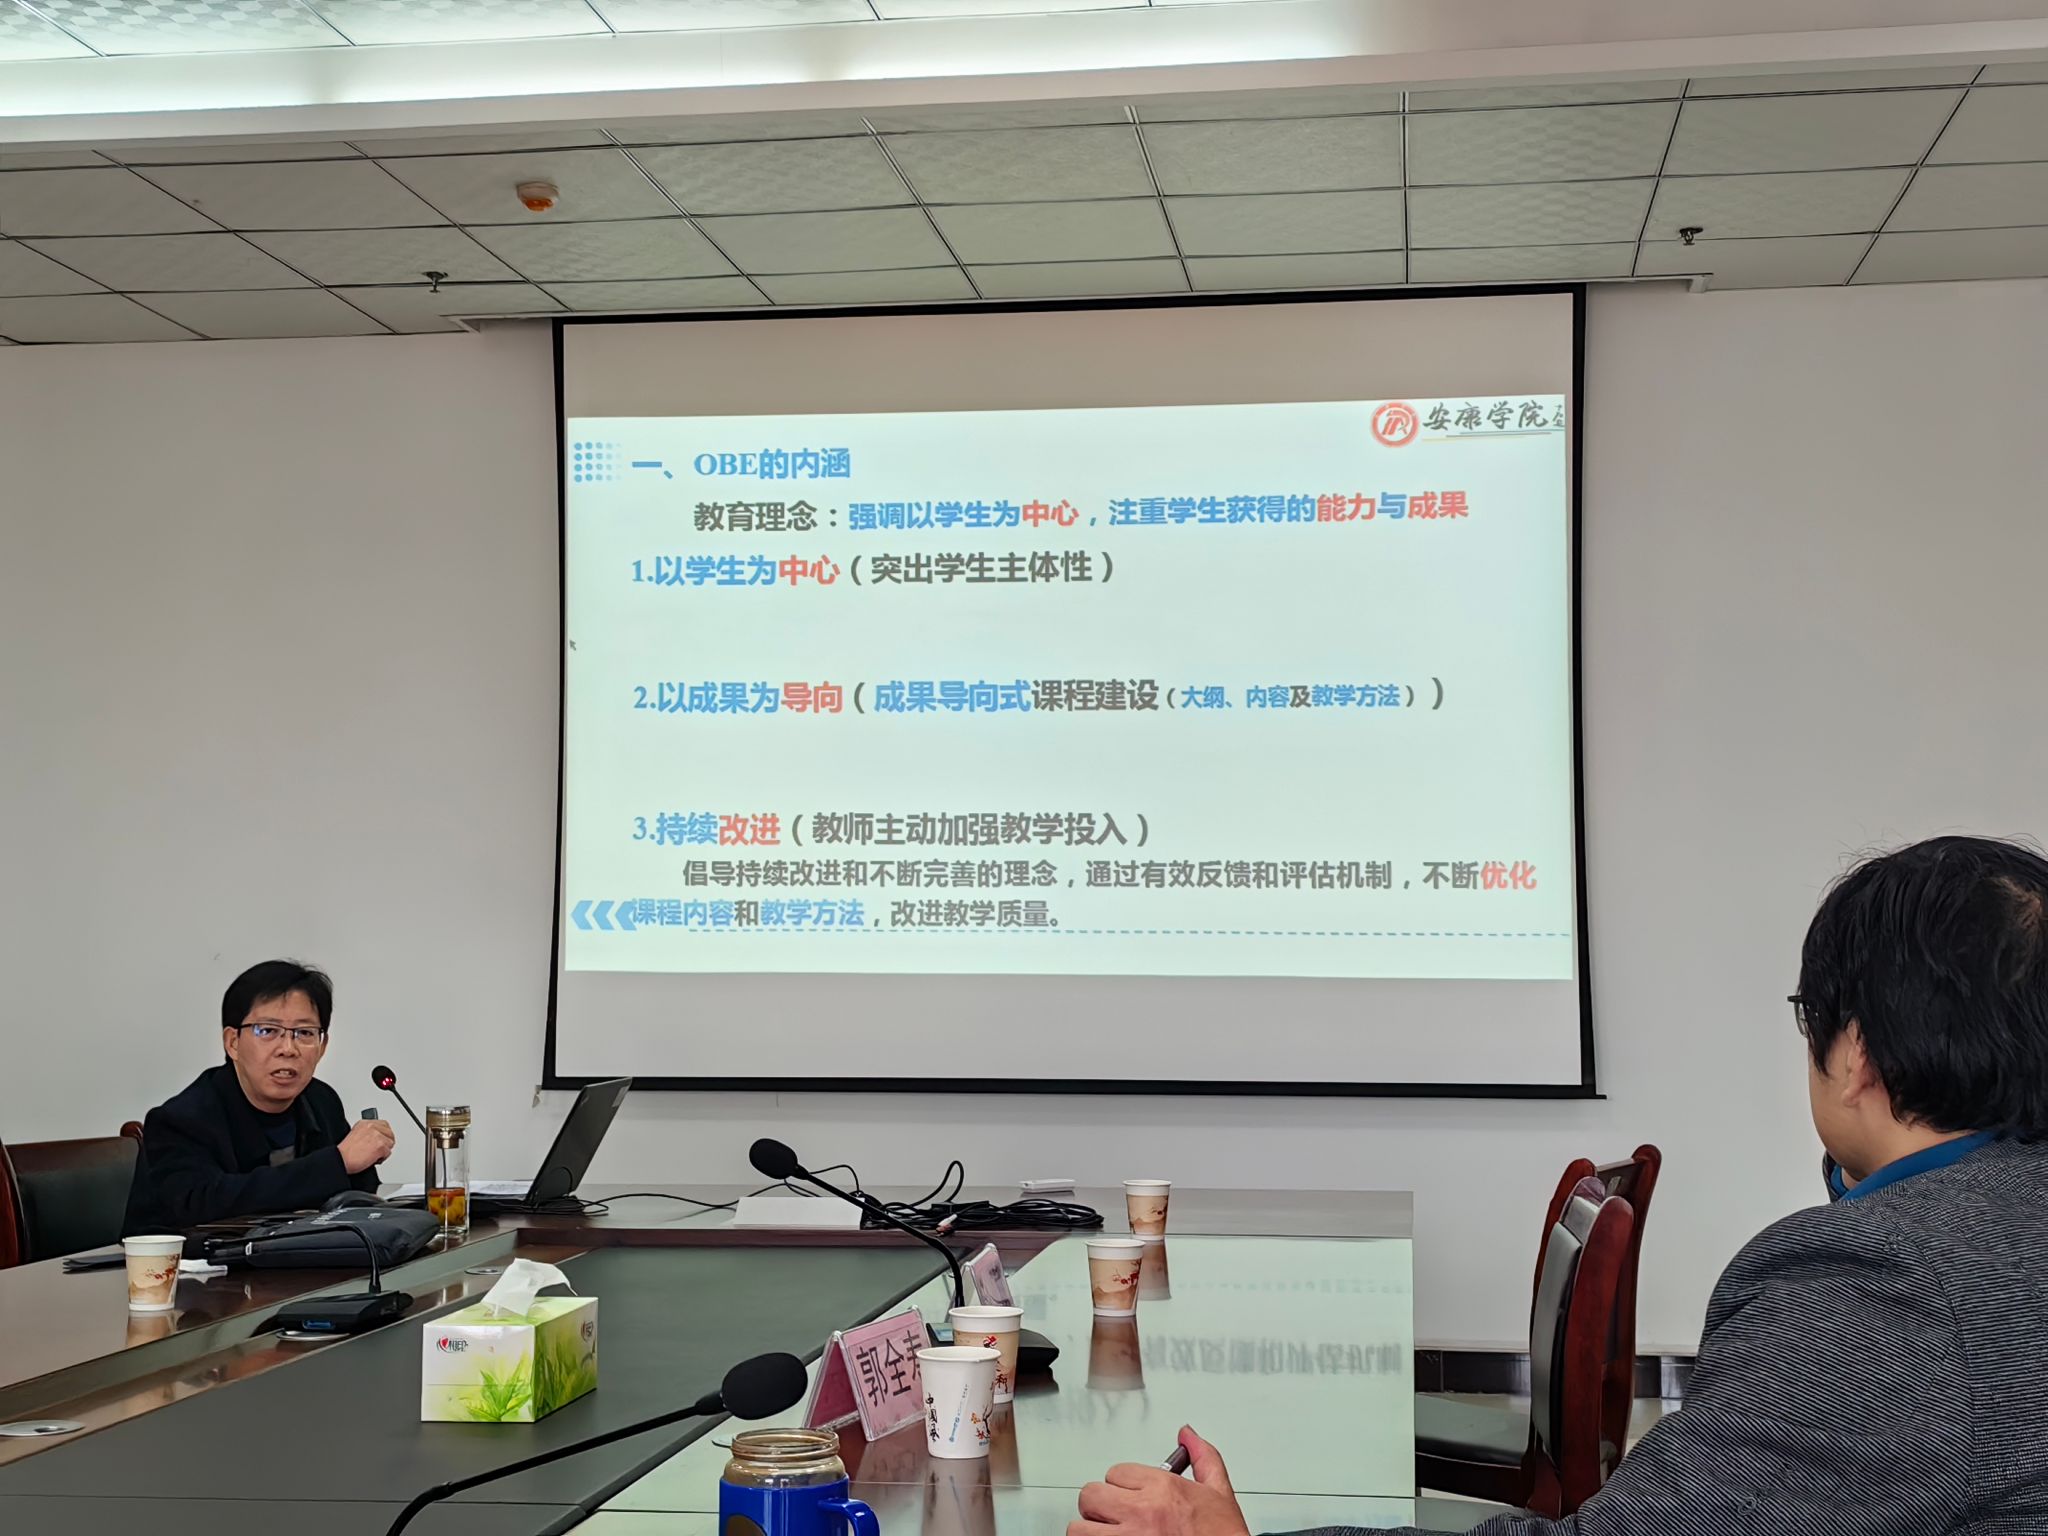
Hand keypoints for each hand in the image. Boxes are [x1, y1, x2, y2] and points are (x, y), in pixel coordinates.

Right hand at [339, 1116, 396, 1174]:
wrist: (340, 1160)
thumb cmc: (344, 1153)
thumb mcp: (355, 1135)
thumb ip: (367, 1133)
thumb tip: (377, 1136)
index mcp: (365, 1123)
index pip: (384, 1125)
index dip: (384, 1134)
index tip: (381, 1140)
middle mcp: (371, 1127)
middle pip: (390, 1133)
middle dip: (385, 1143)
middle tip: (377, 1150)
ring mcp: (377, 1135)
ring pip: (390, 1143)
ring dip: (383, 1151)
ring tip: (372, 1155)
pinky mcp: (380, 1145)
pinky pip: (388, 1153)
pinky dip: (382, 1158)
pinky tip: (372, 1159)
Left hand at [1071, 1427, 1251, 1535]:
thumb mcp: (1219, 1493)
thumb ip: (1203, 1457)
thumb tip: (1188, 1435)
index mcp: (1163, 1489)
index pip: (1116, 1472)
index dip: (1123, 1484)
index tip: (1132, 1495)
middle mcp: (1142, 1512)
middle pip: (1091, 1495)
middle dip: (1100, 1505)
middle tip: (1114, 1515)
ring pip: (1080, 1528)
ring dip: (1091, 1530)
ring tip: (1107, 1533)